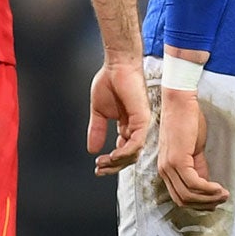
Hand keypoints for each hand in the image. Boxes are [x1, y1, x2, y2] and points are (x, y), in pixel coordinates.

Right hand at [89, 57, 151, 174]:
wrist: (116, 65)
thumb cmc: (109, 82)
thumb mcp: (99, 112)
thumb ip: (97, 130)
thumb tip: (91, 150)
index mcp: (128, 127)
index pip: (122, 153)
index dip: (110, 163)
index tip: (97, 167)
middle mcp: (136, 129)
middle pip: (128, 157)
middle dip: (112, 167)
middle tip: (99, 170)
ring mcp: (141, 125)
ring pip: (133, 153)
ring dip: (116, 162)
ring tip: (102, 163)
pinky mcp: (143, 120)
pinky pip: (136, 143)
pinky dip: (124, 152)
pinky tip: (112, 155)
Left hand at [155, 88, 226, 208]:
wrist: (181, 103)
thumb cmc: (187, 122)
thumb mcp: (193, 150)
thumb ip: (197, 168)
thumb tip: (206, 185)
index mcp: (166, 169)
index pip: (180, 197)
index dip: (198, 203)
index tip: (214, 201)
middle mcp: (164, 171)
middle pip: (183, 200)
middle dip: (205, 204)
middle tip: (222, 200)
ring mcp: (169, 166)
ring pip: (188, 195)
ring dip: (209, 198)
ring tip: (224, 194)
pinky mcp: (177, 160)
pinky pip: (193, 184)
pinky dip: (208, 189)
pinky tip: (219, 188)